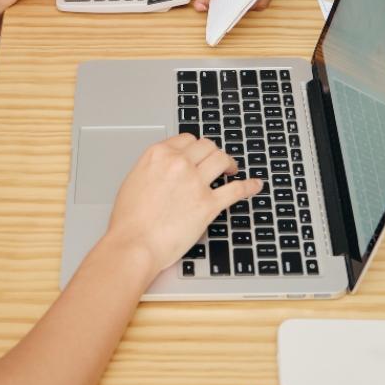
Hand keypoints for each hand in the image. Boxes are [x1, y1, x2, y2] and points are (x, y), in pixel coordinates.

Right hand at [104, 134, 263, 277]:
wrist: (134, 244)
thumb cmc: (129, 221)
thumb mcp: (133, 181)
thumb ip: (152, 169)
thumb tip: (164, 169)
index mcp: (158, 155)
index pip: (186, 139)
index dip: (196, 146)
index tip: (199, 152)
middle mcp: (178, 164)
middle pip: (207, 146)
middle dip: (213, 152)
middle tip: (216, 161)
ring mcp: (195, 183)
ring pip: (221, 160)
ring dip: (229, 163)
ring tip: (231, 170)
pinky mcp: (208, 205)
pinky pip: (236, 190)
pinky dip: (248, 186)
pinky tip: (254, 185)